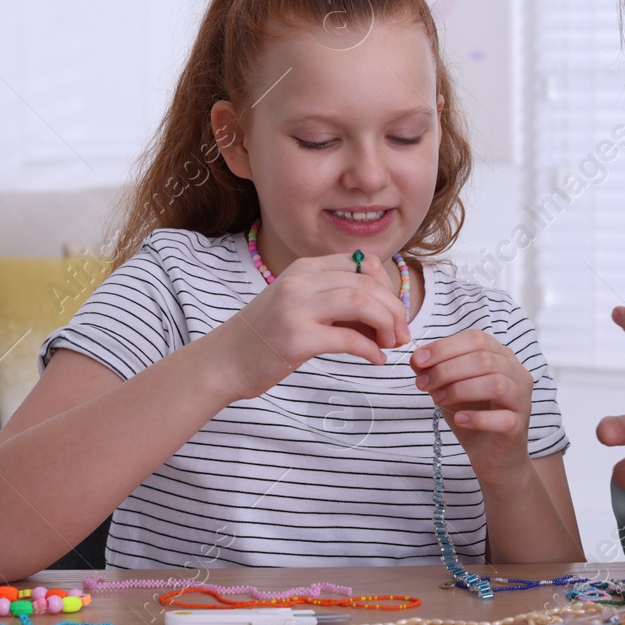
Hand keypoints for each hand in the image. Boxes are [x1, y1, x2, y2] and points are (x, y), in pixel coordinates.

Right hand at [209, 252, 410, 400]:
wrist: (222, 361)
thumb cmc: (266, 336)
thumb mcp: (300, 304)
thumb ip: (338, 302)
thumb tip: (388, 314)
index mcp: (305, 268)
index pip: (364, 263)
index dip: (389, 287)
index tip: (395, 312)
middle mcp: (301, 281)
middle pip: (368, 284)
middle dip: (395, 309)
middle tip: (401, 333)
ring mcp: (297, 308)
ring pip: (363, 304)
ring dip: (387, 325)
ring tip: (391, 344)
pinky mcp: (296, 339)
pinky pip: (349, 339)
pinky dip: (371, 350)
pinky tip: (376, 360)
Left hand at [411, 330, 534, 479]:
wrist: (492, 457)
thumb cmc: (473, 416)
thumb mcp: (449, 390)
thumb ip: (436, 372)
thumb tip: (416, 359)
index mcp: (502, 356)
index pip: (477, 339)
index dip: (446, 346)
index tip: (418, 359)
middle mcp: (517, 373)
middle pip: (484, 359)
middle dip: (447, 369)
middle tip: (423, 383)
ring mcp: (521, 399)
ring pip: (496, 383)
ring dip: (461, 389)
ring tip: (438, 399)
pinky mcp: (519, 426)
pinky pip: (502, 417)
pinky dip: (477, 417)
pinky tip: (459, 419)